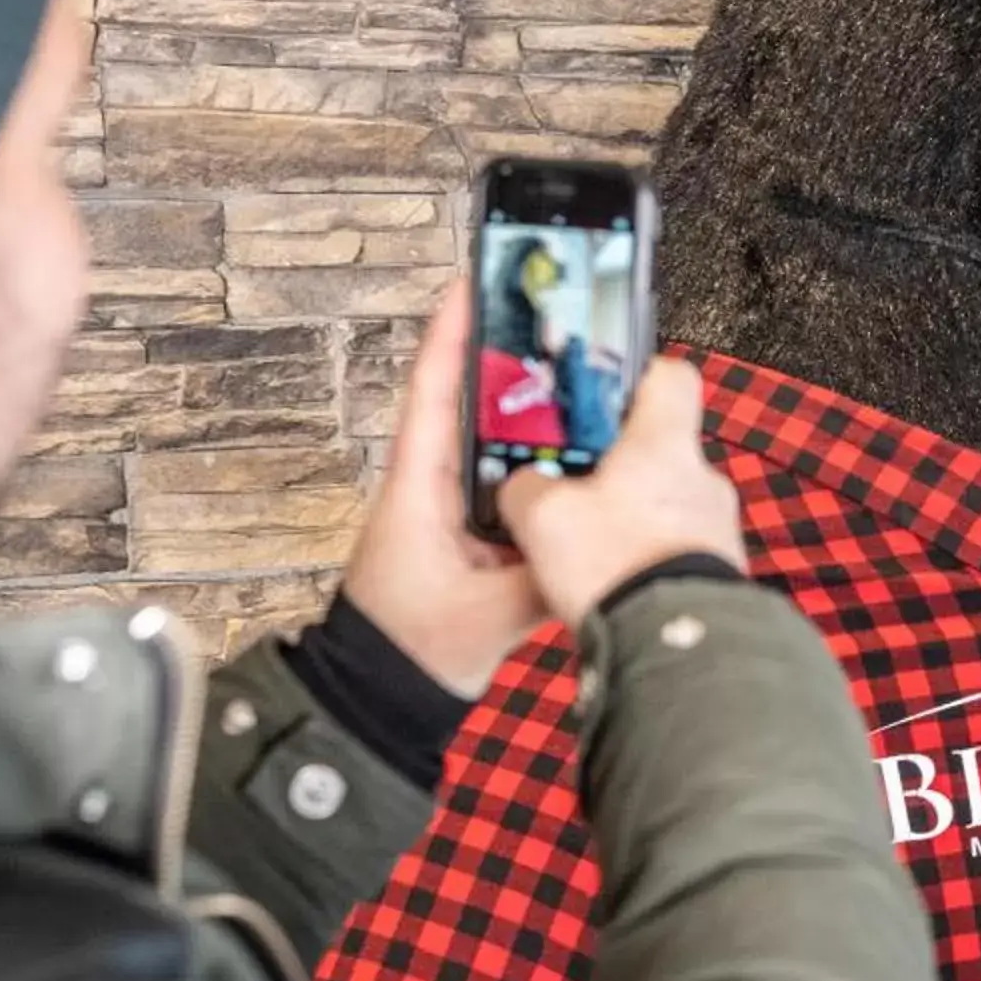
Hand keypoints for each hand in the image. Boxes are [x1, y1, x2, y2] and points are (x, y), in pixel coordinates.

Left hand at [340, 278, 552, 694]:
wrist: (382, 698)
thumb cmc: (410, 649)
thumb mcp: (484, 614)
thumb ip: (544, 576)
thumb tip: (599, 540)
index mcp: (419, 489)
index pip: (433, 393)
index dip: (451, 336)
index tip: (471, 281)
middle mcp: (432, 487)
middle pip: (472, 406)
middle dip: (511, 362)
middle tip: (557, 322)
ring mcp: (449, 510)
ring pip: (495, 445)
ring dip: (532, 415)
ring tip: (583, 381)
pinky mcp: (468, 536)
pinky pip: (508, 484)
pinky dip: (540, 465)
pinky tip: (582, 460)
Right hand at [498, 356, 746, 625]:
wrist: (676, 644)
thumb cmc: (617, 565)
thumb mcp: (544, 517)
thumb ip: (527, 488)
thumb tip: (524, 486)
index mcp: (665, 443)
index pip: (671, 376)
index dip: (637, 377)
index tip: (605, 394)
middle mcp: (704, 479)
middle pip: (662, 450)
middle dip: (620, 466)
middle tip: (576, 487)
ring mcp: (719, 529)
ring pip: (669, 505)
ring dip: (634, 519)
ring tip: (590, 549)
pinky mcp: (720, 575)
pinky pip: (678, 552)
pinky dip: (647, 561)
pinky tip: (614, 584)